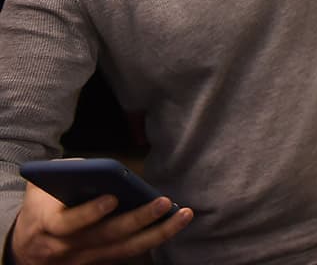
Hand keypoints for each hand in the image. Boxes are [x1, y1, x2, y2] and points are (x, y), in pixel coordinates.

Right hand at [9, 182, 191, 264]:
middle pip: (106, 237)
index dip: (89, 212)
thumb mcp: (41, 186)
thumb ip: (66, 173)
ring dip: (157, 233)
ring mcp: (85, 258)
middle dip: (137, 219)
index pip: (68, 223)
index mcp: (48, 226)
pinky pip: (130, 252)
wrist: (26, 246)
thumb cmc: (42, 206)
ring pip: (124, 249)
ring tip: (184, 214)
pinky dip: (154, 238)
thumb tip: (97, 167)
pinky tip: (176, 222)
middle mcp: (67, 248)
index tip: (112, 198)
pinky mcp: (101, 262)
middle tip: (164, 202)